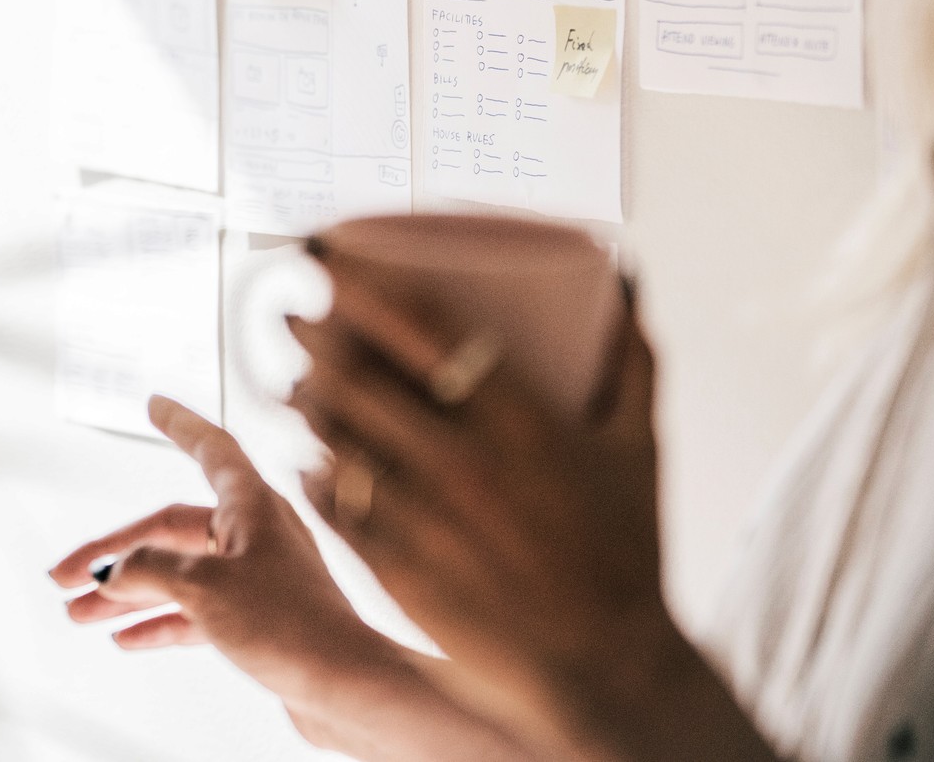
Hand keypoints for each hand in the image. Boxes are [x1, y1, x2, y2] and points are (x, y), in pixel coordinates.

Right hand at [48, 398, 533, 761]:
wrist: (347, 691)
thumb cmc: (292, 628)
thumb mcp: (205, 590)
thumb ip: (151, 572)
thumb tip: (114, 571)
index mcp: (252, 506)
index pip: (210, 447)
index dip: (178, 422)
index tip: (154, 402)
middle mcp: (255, 534)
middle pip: (170, 530)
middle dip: (114, 554)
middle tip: (65, 576)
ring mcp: (256, 579)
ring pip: (177, 575)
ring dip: (127, 596)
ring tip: (80, 615)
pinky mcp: (258, 621)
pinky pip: (196, 612)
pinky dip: (159, 623)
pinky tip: (127, 638)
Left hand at [288, 265, 774, 761]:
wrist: (611, 672)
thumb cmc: (629, 555)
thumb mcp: (642, 450)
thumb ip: (633, 360)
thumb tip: (624, 281)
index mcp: (520, 421)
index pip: (421, 329)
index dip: (363, 288)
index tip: (330, 262)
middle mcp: (462, 462)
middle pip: (358, 375)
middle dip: (312, 335)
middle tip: (291, 313)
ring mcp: (423, 517)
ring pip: (334, 436)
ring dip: (303, 399)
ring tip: (293, 382)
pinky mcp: (396, 568)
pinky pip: (334, 502)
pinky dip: (315, 471)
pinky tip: (309, 456)